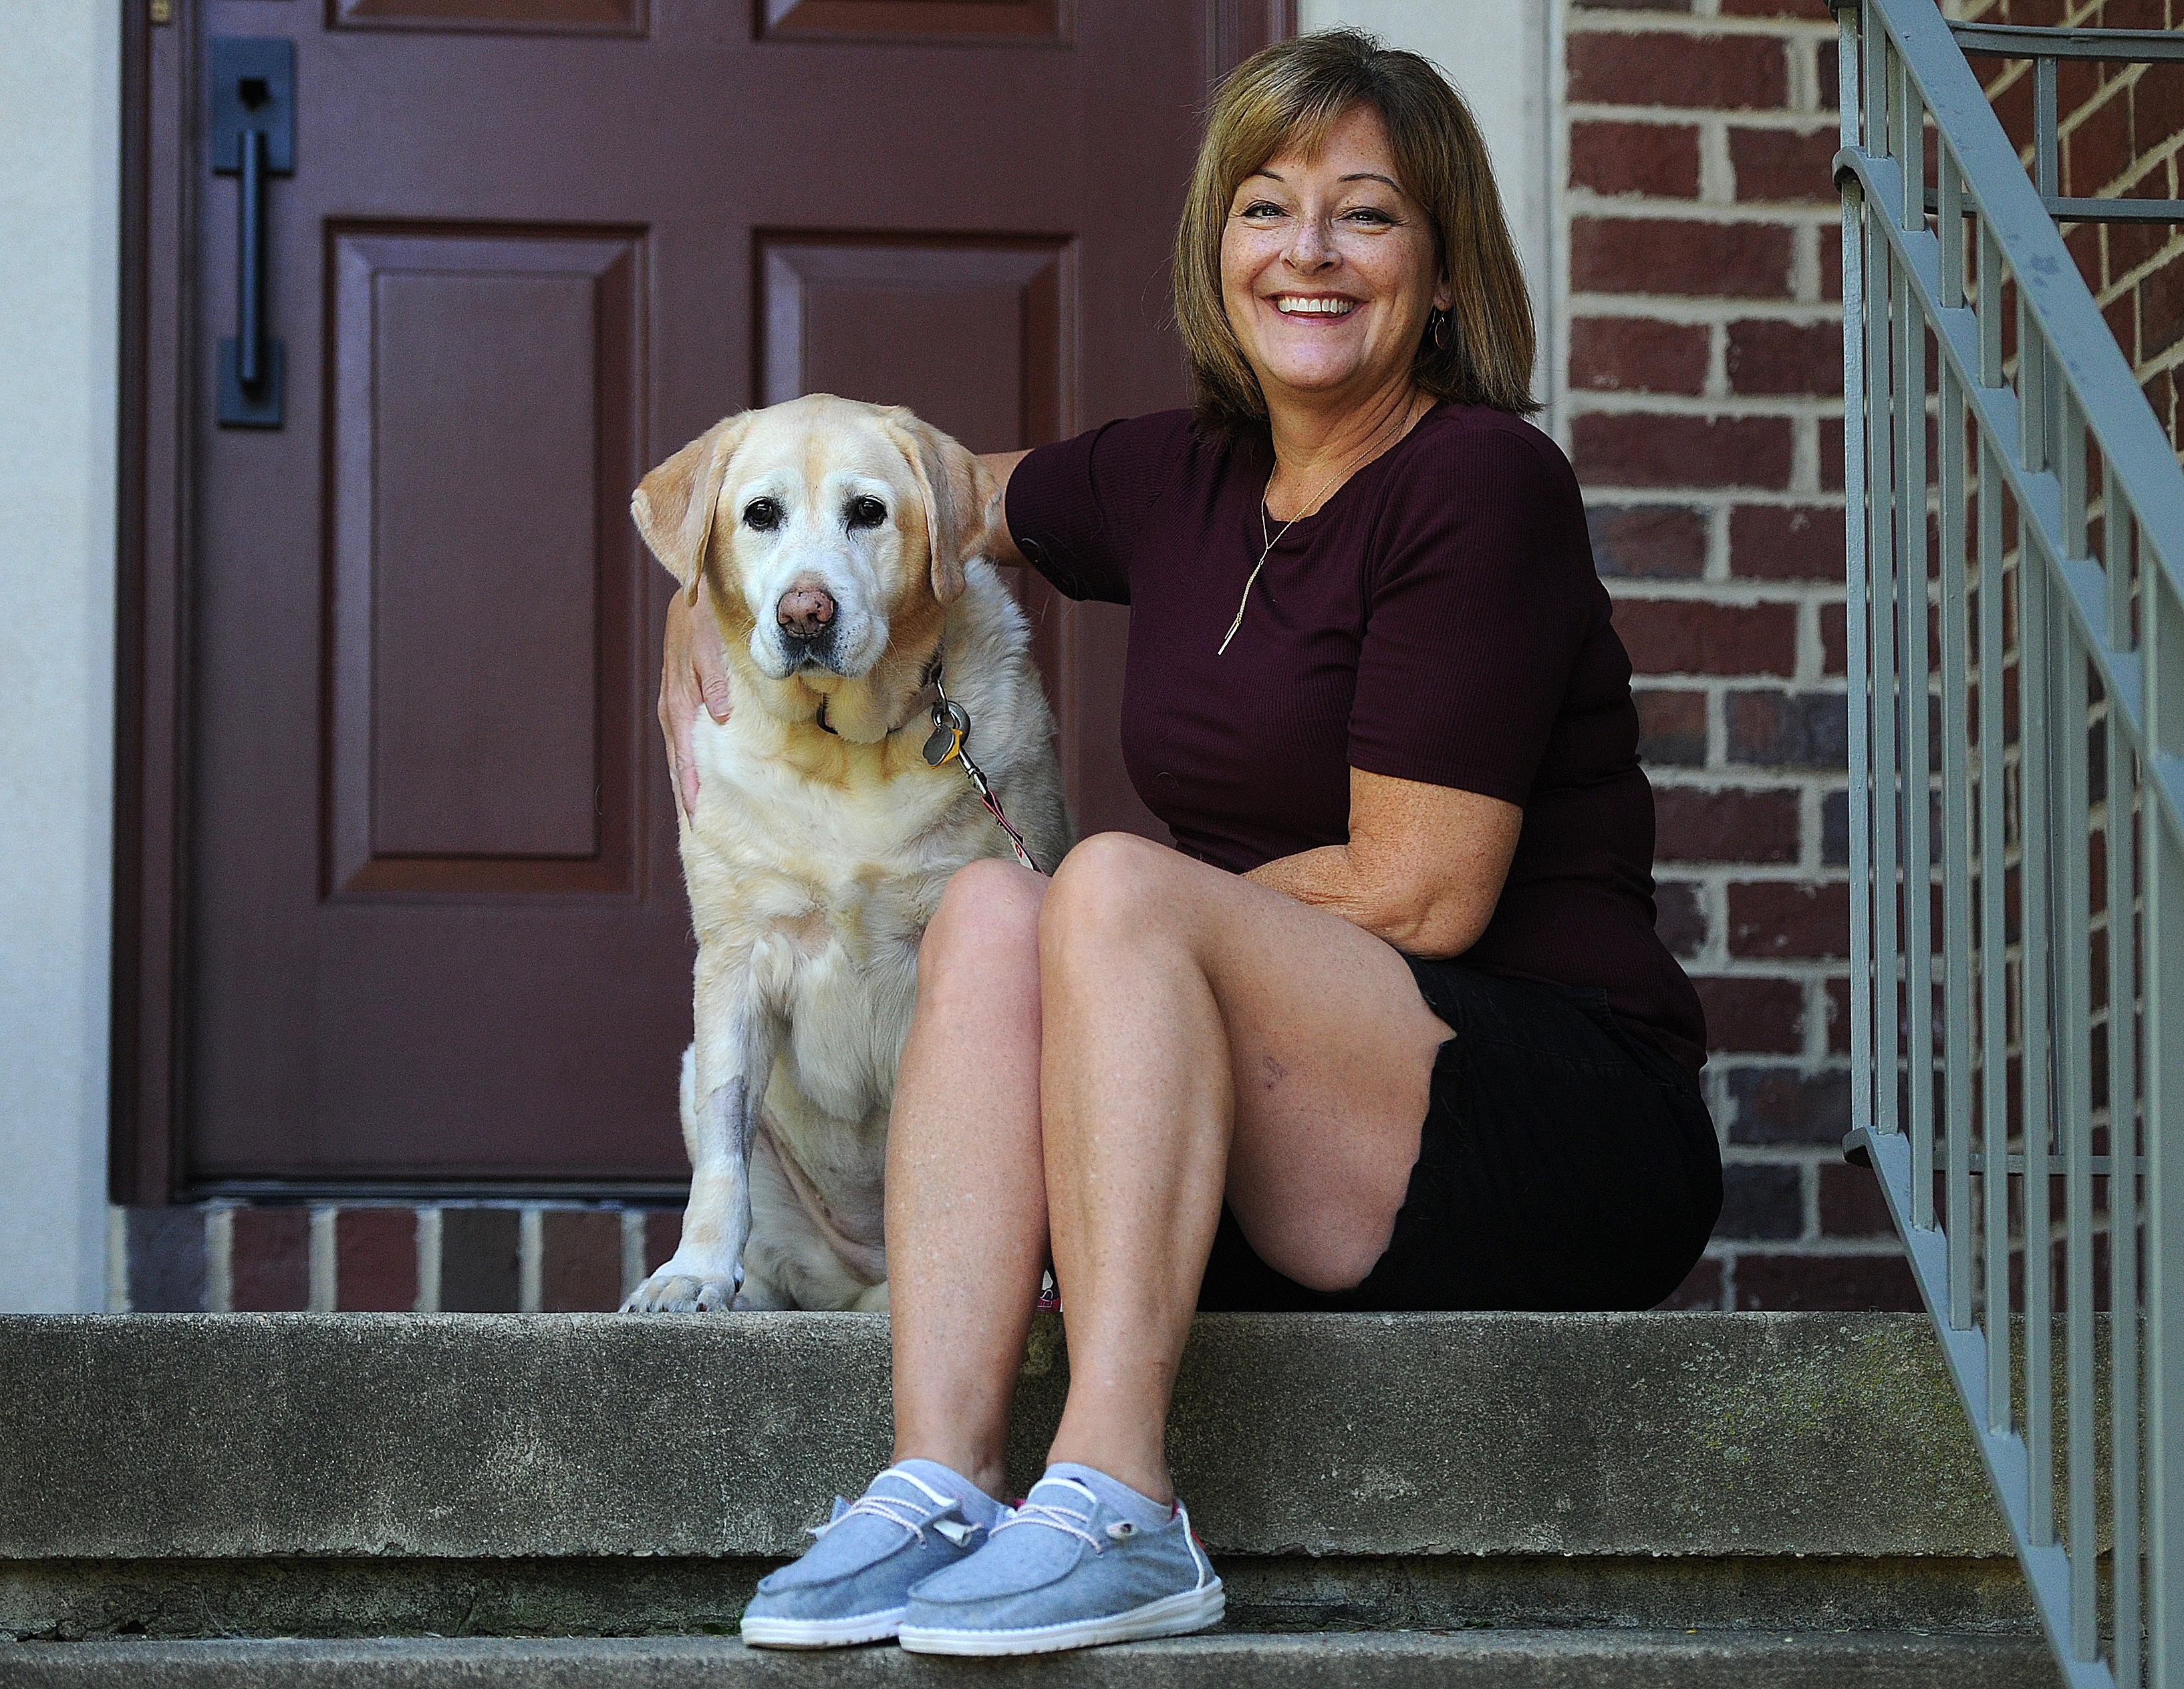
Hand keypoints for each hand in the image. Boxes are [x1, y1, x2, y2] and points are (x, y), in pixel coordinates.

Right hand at [660, 582, 731, 817]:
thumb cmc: (707, 622)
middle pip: (677, 758)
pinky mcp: (678, 695)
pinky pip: (679, 734)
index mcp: (681, 701)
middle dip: (685, 790)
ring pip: (677, 749)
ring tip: (693, 808)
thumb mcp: (710, 647)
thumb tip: (720, 718)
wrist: (692, 597)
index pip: (684, 754)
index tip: (697, 815)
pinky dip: (684, 756)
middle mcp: (673, 706)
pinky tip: (692, 770)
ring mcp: (673, 701)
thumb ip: (713, 681)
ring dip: (684, 776)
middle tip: (696, 826)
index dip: (690, 784)